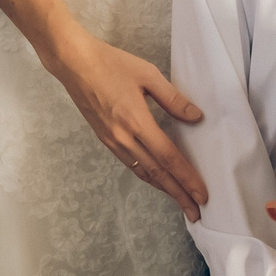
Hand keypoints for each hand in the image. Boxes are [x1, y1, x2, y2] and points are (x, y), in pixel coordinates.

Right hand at [41, 28, 207, 217]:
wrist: (73, 63)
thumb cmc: (110, 63)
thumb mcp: (148, 74)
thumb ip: (173, 98)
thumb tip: (196, 117)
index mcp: (136, 121)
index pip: (167, 157)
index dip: (186, 178)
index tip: (202, 195)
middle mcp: (123, 138)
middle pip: (156, 173)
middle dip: (178, 194)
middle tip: (196, 212)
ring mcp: (112, 141)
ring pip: (142, 172)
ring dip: (163, 188)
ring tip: (180, 201)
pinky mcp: (105, 139)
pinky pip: (130, 164)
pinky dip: (147, 176)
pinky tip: (157, 179)